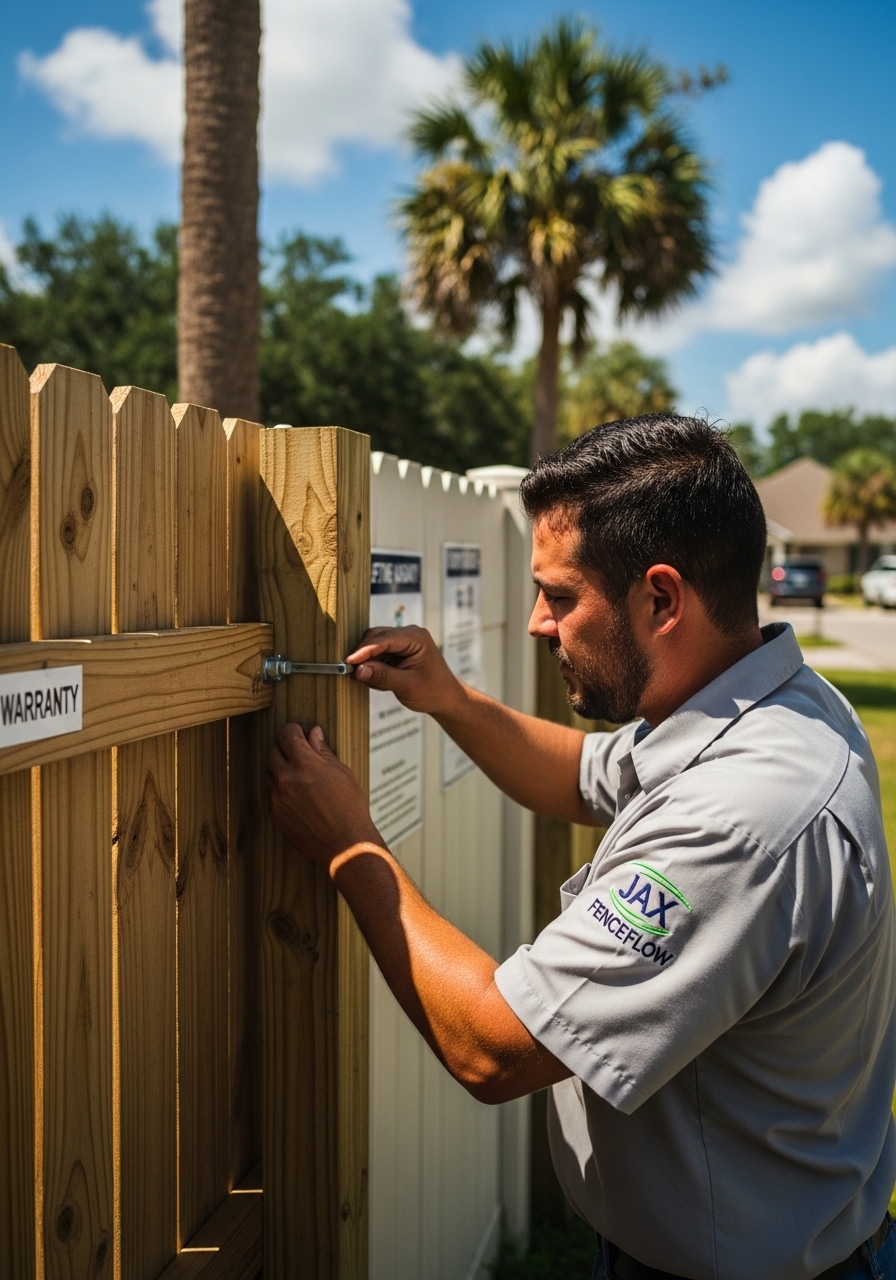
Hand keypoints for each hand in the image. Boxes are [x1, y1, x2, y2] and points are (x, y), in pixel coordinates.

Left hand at [267, 723, 380, 867]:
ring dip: (281, 770)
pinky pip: (271, 794)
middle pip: (273, 751)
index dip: (293, 730)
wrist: (345, 844)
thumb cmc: (350, 806)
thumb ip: (322, 751)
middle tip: (299, 753)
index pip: (287, 735)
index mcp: (305, 764)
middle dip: (285, 748)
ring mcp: (277, 798)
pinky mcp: (275, 814)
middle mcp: (286, 778)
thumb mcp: (341, 773)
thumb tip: (313, 733)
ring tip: (300, 777)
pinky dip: (280, 789)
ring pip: (270, 773)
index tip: (298, 732)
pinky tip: (297, 795)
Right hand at [347, 625, 461, 715]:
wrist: (446, 698)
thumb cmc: (433, 692)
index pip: (384, 639)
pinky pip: (378, 655)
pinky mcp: (398, 651)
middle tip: (351, 672)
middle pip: (376, 637)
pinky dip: (374, 667)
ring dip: (368, 662)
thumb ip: (382, 676)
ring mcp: (403, 642)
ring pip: (374, 645)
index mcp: (416, 638)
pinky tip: (379, 682)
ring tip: (372, 682)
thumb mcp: (407, 686)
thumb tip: (359, 670)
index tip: (348, 662)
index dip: (364, 650)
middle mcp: (409, 634)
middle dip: (363, 655)